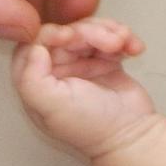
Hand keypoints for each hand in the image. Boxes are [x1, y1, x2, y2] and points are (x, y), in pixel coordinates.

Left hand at [11, 19, 157, 158]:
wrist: (131, 135)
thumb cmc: (91, 126)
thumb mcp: (51, 106)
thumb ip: (32, 79)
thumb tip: (34, 48)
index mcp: (37, 82)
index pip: (32, 45)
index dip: (49, 34)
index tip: (69, 36)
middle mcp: (57, 71)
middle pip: (65, 33)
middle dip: (89, 31)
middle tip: (110, 43)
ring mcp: (81, 64)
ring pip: (89, 30)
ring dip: (109, 32)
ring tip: (123, 45)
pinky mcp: (105, 60)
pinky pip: (110, 37)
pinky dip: (124, 38)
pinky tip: (134, 49)